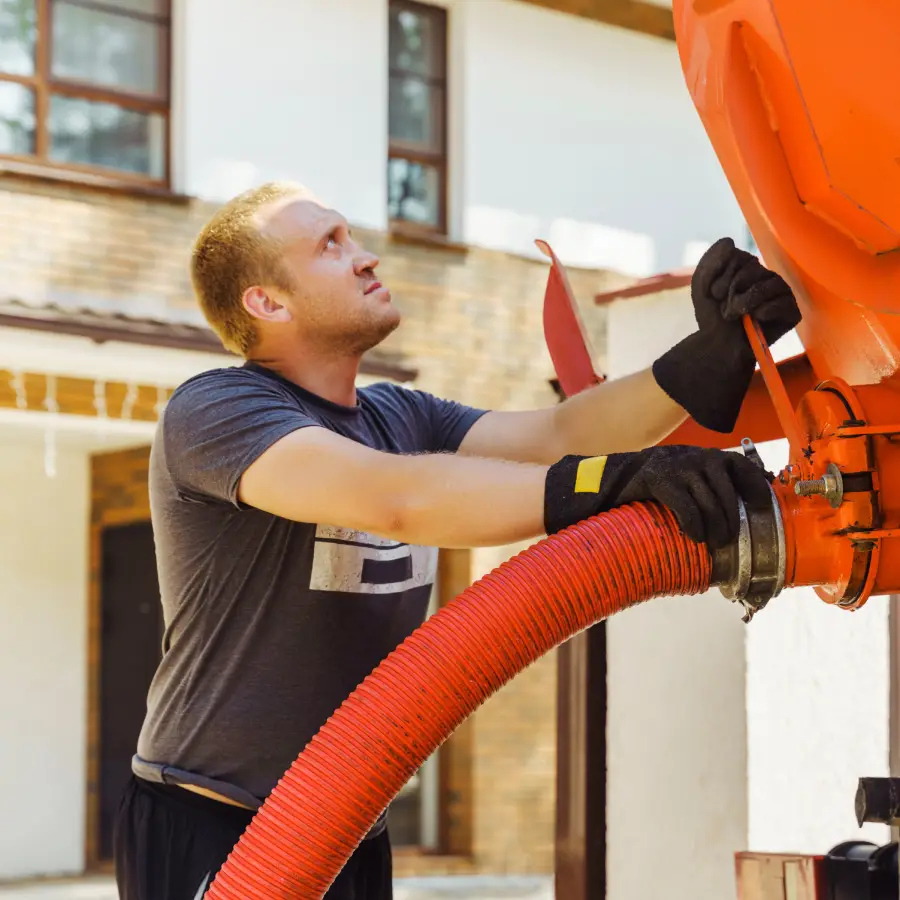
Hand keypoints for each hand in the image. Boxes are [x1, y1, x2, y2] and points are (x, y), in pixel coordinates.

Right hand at [544, 445, 772, 549]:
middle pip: (726, 484)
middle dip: (732, 514)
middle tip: (730, 538)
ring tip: (713, 541)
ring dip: (716, 522)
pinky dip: (693, 522)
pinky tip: (692, 535)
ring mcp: (670, 464)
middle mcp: (688, 456)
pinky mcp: (653, 477)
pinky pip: (683, 501)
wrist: (594, 485)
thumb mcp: (674, 488)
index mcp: (697, 456)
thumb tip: (730, 519)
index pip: (738, 464)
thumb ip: (699, 495)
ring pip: (708, 494)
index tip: (761, 506)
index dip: (754, 484)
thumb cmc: (638, 493)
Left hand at [651, 237, 801, 433]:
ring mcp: (782, 293)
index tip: (714, 294)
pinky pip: (782, 304)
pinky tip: (756, 320)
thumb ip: (710, 261)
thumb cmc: (712, 316)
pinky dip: (764, 312)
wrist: (718, 347)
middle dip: (731, 291)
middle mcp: (767, 276)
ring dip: (744, 303)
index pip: (738, 256)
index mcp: (749, 266)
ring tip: (734, 315)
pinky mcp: (791, 312)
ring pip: (767, 285)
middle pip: (752, 269)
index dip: (721, 276)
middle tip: (725, 309)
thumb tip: (730, 241)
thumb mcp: (701, 286)